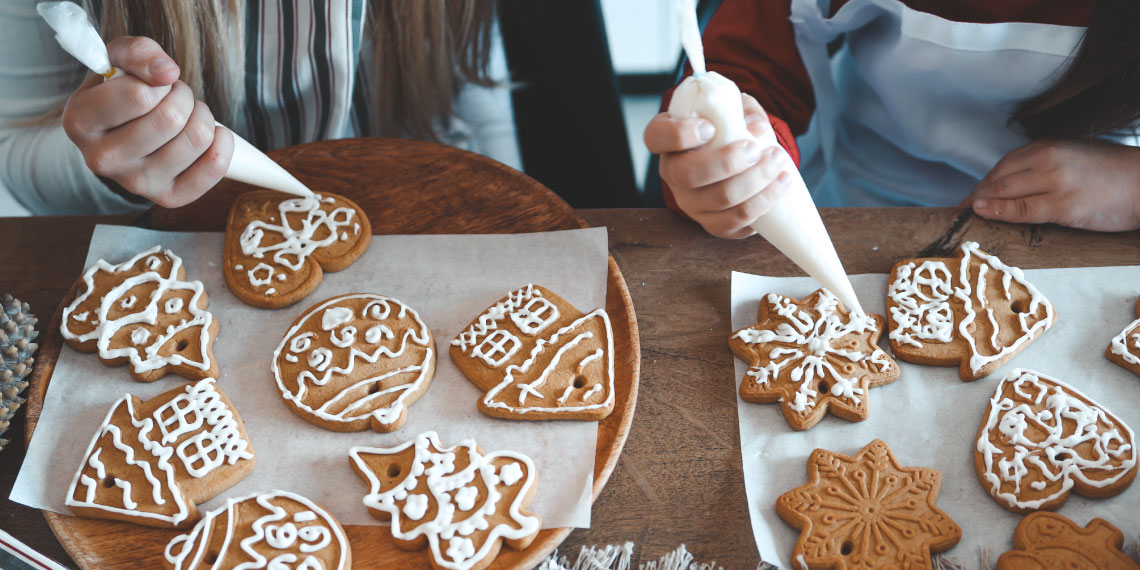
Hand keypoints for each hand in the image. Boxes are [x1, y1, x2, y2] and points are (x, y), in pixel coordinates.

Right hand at [62, 36, 232, 207]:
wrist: (122, 132)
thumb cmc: (120, 91)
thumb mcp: (118, 60)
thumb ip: (138, 52)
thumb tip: (168, 73)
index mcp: (80, 122)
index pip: (139, 95)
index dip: (159, 82)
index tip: (154, 83)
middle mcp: (102, 159)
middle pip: (171, 118)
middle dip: (183, 96)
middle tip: (174, 97)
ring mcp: (135, 183)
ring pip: (196, 139)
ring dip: (202, 115)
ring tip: (187, 115)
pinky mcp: (167, 197)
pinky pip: (214, 168)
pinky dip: (222, 143)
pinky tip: (211, 135)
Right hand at [645, 94, 791, 238]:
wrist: (736, 166)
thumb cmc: (727, 133)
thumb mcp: (730, 112)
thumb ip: (740, 112)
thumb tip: (756, 129)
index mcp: (668, 141)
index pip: (657, 137)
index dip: (680, 134)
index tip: (710, 127)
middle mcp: (672, 175)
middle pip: (689, 174)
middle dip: (727, 162)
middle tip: (754, 149)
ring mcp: (691, 203)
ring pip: (720, 199)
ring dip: (755, 180)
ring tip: (778, 160)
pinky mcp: (712, 224)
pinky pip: (736, 221)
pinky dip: (763, 202)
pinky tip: (781, 183)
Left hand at [963, 140, 1139, 231]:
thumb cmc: (1111, 175)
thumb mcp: (1071, 158)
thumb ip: (1041, 166)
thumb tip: (1008, 186)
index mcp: (1047, 146)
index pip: (1002, 166)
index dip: (982, 184)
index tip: (968, 198)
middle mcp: (1047, 159)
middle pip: (997, 178)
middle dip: (975, 196)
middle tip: (960, 210)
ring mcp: (1054, 181)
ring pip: (1003, 191)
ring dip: (980, 204)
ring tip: (966, 215)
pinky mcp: (1063, 204)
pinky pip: (1021, 209)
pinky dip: (997, 211)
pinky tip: (981, 212)